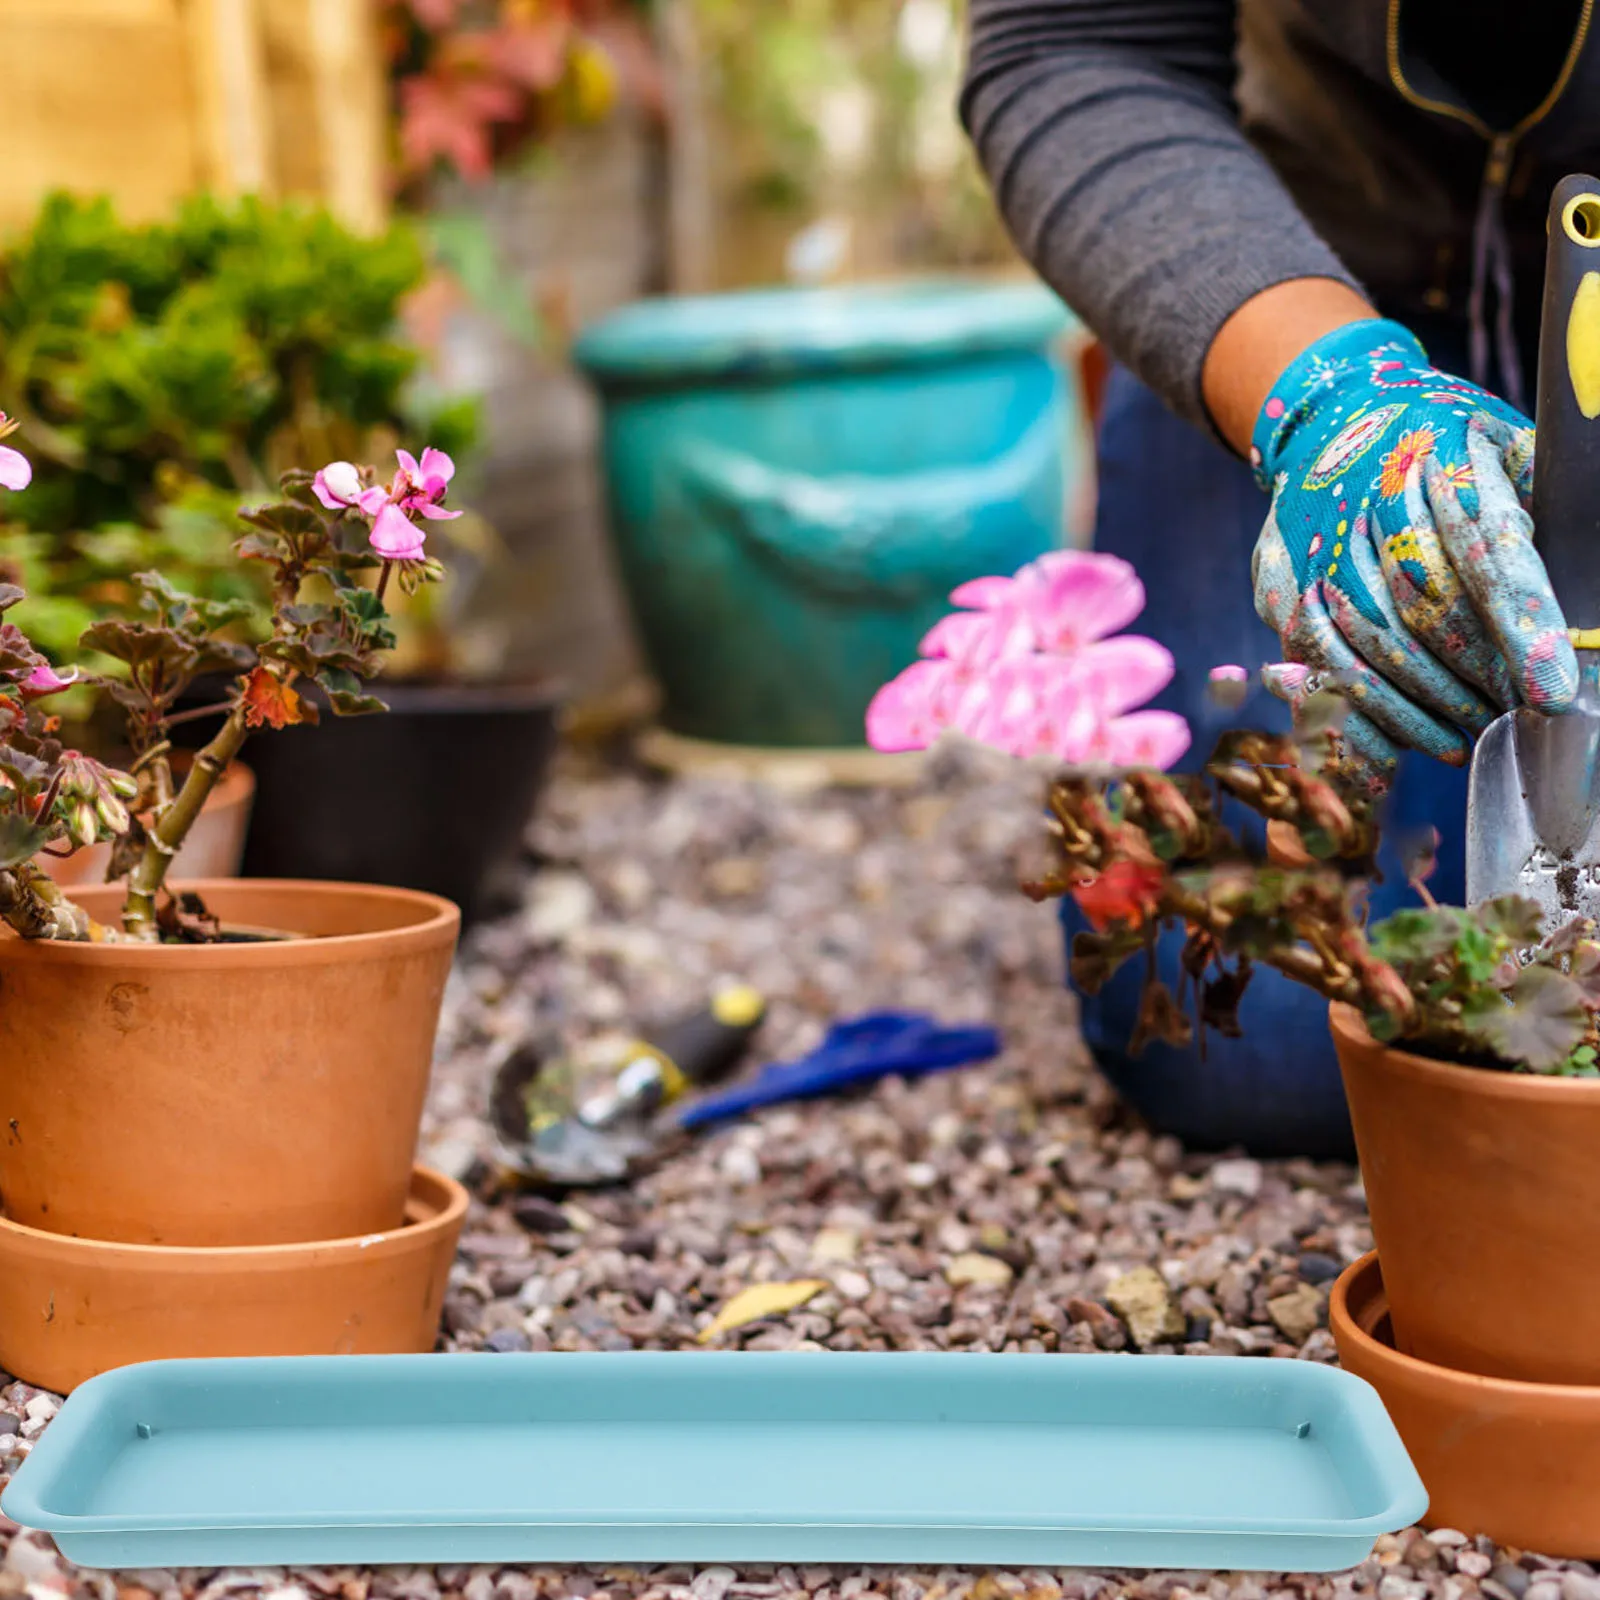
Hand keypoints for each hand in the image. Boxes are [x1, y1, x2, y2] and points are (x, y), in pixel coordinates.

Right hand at [1250, 318, 1577, 791]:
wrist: (1329, 419)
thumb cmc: (1437, 439)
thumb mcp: (1501, 441)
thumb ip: (1539, 501)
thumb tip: (1587, 586)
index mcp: (1434, 461)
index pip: (1486, 554)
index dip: (1521, 628)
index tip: (1553, 693)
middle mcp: (1364, 511)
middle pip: (1424, 617)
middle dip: (1475, 681)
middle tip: (1515, 718)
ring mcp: (1313, 556)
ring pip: (1366, 653)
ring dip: (1419, 712)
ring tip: (1463, 739)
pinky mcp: (1280, 593)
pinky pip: (1317, 670)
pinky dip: (1355, 719)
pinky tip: (1395, 752)